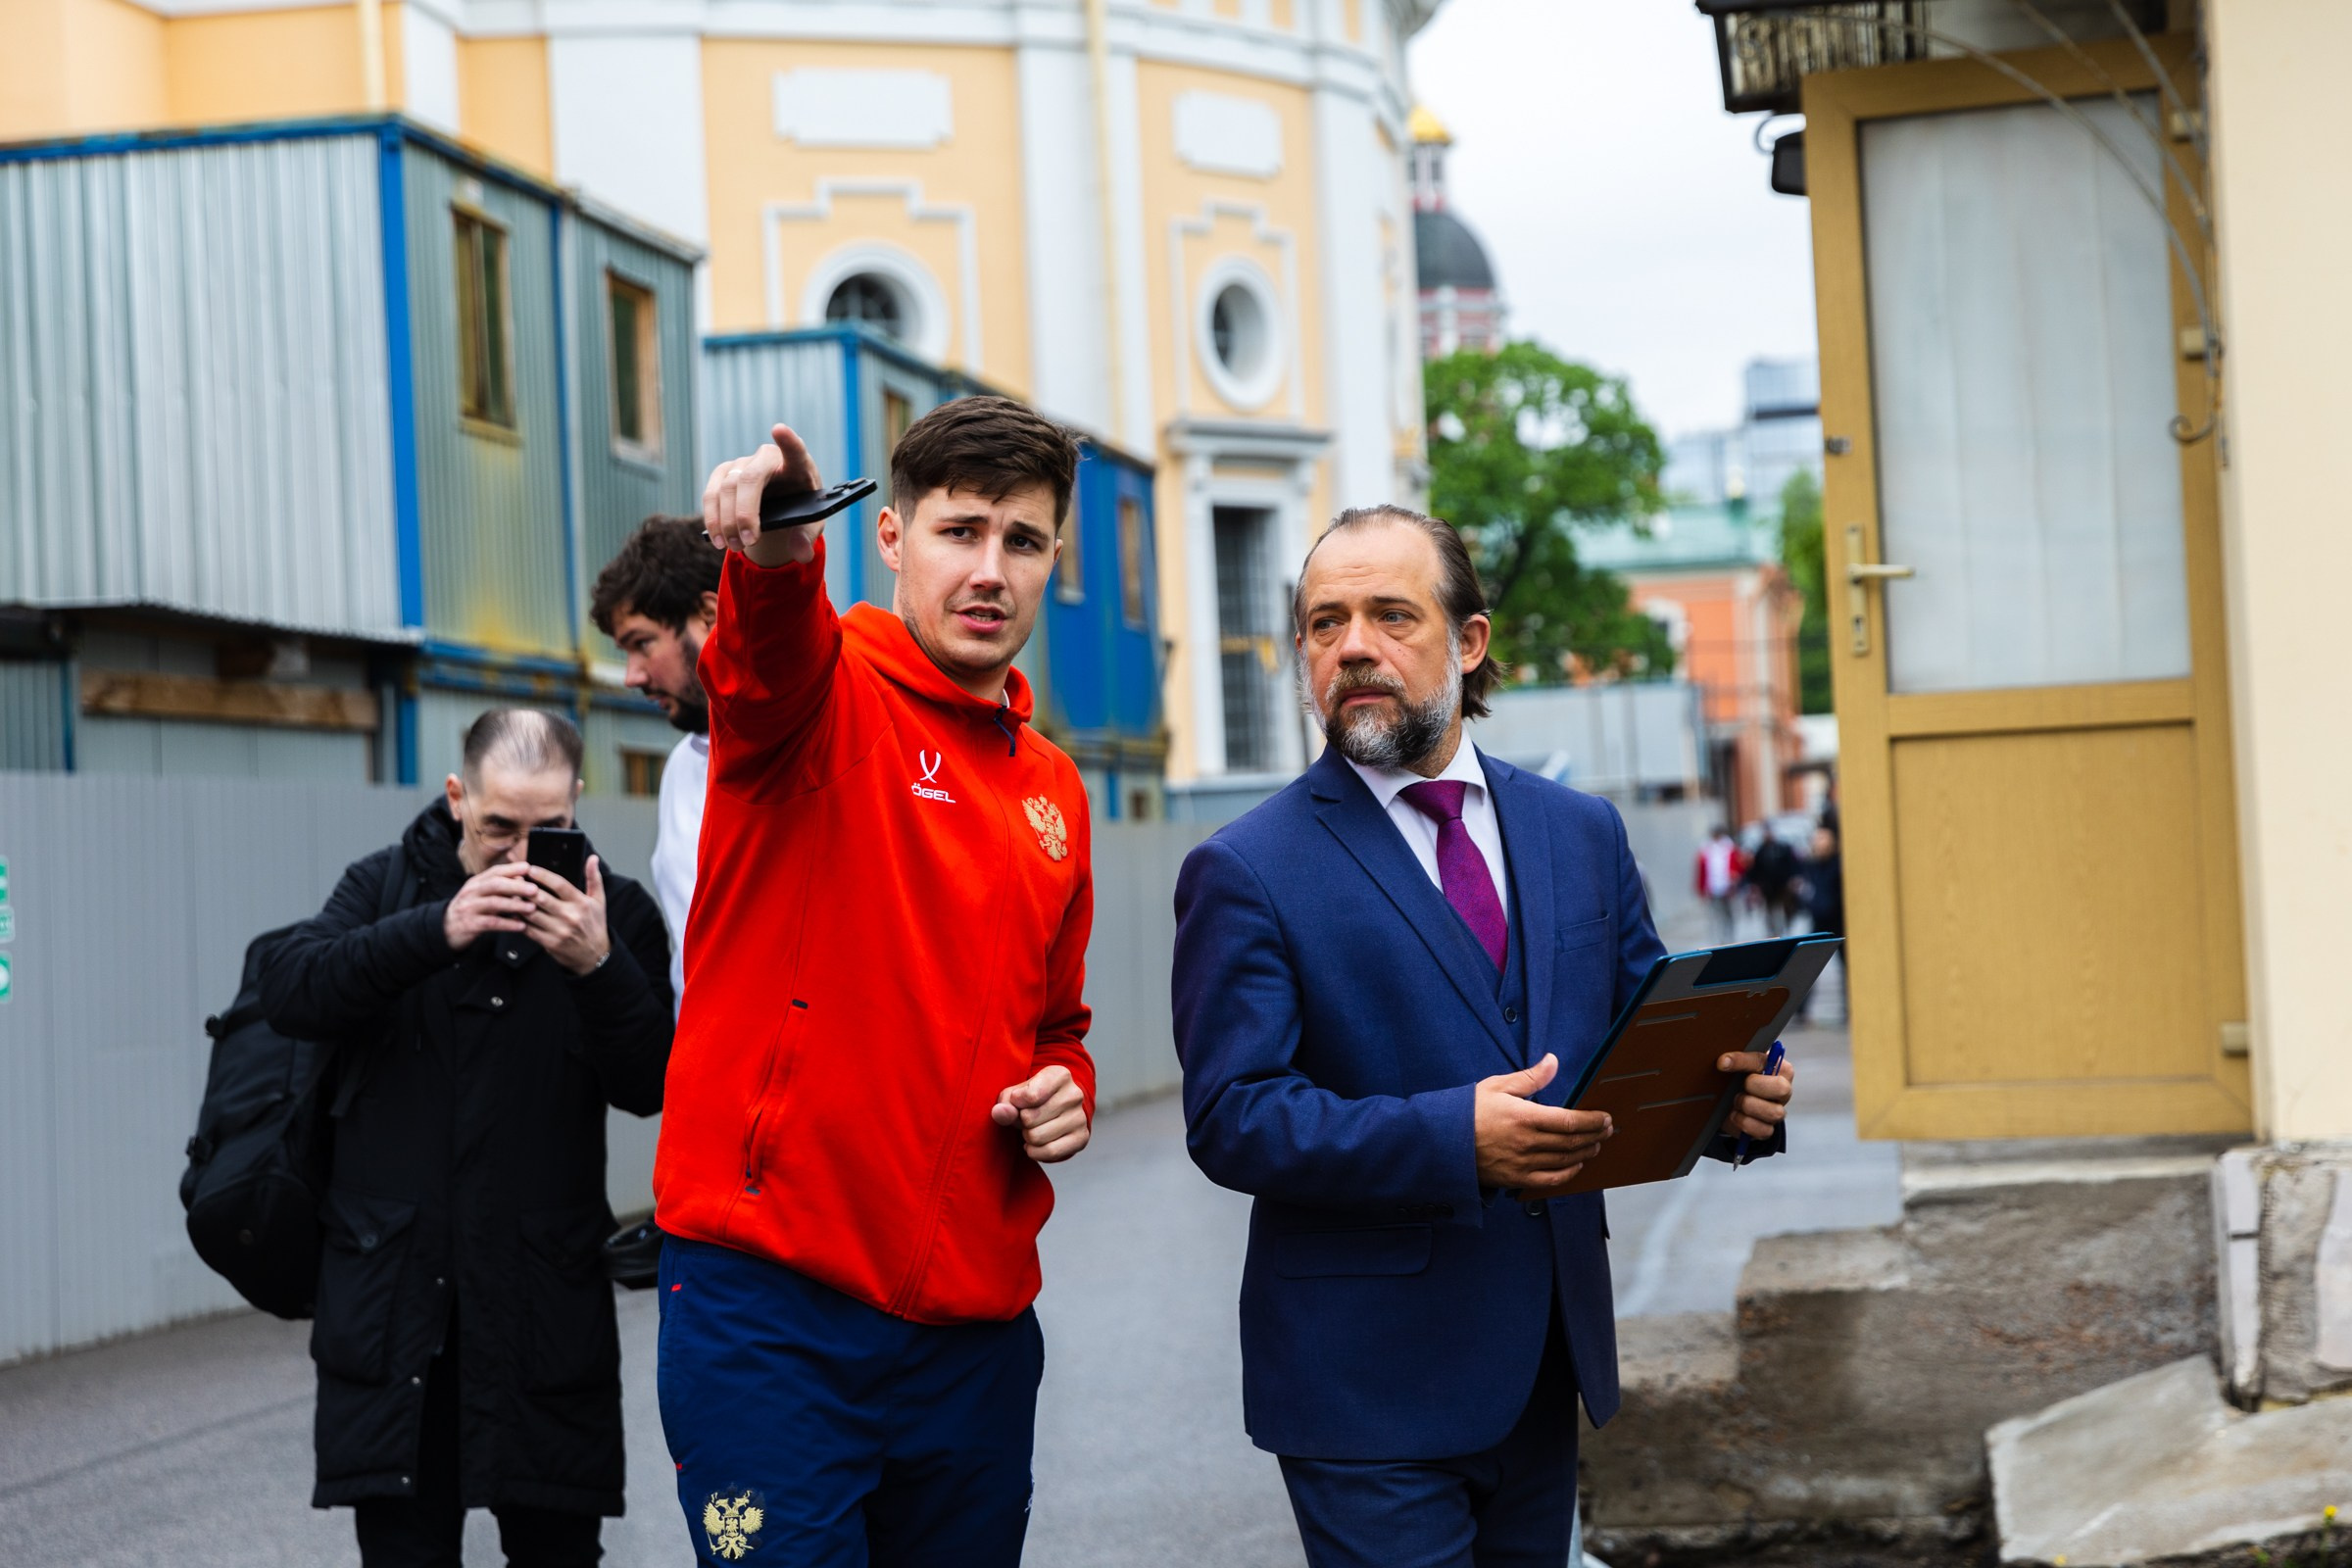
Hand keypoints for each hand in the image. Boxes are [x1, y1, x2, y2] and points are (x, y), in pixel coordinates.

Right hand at [443, 863, 539, 950]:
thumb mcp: (481, 894)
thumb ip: (500, 886)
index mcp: (476, 882)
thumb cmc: (471, 908)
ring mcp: (470, 908)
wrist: (446, 928)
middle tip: (535, 889)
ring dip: (514, 905)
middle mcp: (472, 892)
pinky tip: (521, 926)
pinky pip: (491, 923)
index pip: (495, 872)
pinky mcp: (470, 924)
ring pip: (493, 903)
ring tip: (532, 908)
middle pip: (495, 885)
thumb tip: (522, 876)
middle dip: (516, 886)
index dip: (512, 869)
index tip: (528, 868)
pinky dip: (508, 924)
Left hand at [521, 857, 611, 976]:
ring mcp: (559, 931)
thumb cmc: (594, 924)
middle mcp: (570, 916)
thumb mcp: (599, 900)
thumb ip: (594, 878)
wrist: (594, 955)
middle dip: (525, 887)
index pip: (560, 885)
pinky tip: (513, 913)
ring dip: (518, 904)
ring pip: (532, 914)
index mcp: (581, 903)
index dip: (543, 875)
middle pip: (542, 898)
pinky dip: (519, 921)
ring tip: (510, 894)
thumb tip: (592, 858)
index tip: (530, 868)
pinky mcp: (550, 943)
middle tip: (514, 878)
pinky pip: (529, 930)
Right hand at [701, 422, 823, 568]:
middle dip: (745, 512)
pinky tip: (718, 539)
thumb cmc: (799, 510)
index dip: (787, 440)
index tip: (779, 429)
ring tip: (734, 547)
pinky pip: (711, 494)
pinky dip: (713, 518)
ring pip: (727, 487)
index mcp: (798, 465)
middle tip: (748, 542)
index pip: (794, 449)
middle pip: (750, 478)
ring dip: (727, 521)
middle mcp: (768, 458)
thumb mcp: (809, 526)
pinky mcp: (724, 473)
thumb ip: (807, 537)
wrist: (780, 506)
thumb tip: (802, 553)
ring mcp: (743, 463)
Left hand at [990, 1065, 1089, 1163]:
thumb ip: (1005, 1102)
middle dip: (1022, 1122)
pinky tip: (1035, 1144)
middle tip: (1027, 1118)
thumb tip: (1000, 1112)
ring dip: (1027, 1137)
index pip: (1030, 1096)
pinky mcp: (1081, 1138)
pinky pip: (1050, 1152)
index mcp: (1059, 1075)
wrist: (1053, 1111)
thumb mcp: (1015, 1094)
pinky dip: (1035, 1152)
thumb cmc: (1030, 1099)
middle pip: (1030, 1118)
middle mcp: (1074, 1094)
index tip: (1020, 1100)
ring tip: (1032, 1128)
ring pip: (1037, 1137)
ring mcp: (1080, 1117)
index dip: (1016, 1103)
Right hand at [1473, 1053, 1612, 1196]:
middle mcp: (1527, 1143)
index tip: (1605, 1117)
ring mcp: (1522, 1163)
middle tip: (1608, 1130)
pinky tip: (1576, 1165)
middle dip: (1595, 1135)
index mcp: (1524, 1117)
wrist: (1441, 1142)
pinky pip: (1550, 1180)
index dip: (1592, 1121)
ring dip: (1585, 1153)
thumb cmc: (1468, 1111)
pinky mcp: (1515, 1179)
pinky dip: (1568, 1173)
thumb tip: (1553, 1062)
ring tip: (1596, 1145)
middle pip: (1572, 1142)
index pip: (1569, 1121)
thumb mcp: (1496, 1086)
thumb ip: (1530, 1077)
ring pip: (1564, 1161)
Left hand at [1719, 1048, 1795, 1141]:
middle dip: (1754, 1087)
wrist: (1732, 1104)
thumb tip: (1724, 1061)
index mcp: (1779, 1068)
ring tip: (1736, 1102)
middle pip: (1781, 1088)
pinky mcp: (1768, 1129)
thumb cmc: (1741, 1079)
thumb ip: (1736, 1059)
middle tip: (1741, 1086)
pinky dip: (1745, 1123)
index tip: (1722, 1062)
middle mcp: (1783, 1090)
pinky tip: (1736, 1115)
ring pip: (1773, 1112)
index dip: (1741, 1061)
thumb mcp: (1739, 1066)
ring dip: (1749, 1106)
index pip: (1763, 1061)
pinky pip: (1763, 1130)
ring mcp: (1777, 1111)